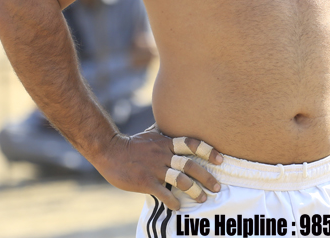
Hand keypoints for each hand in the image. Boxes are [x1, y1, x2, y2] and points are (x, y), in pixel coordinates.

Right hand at [91, 126, 223, 210]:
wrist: (109, 151)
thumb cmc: (132, 144)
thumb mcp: (150, 134)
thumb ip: (165, 133)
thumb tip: (175, 124)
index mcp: (165, 143)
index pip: (191, 144)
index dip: (207, 151)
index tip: (220, 160)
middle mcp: (162, 154)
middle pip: (190, 165)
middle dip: (206, 176)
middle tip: (217, 187)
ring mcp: (154, 168)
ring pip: (180, 180)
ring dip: (195, 190)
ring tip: (203, 198)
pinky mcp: (145, 181)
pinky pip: (164, 194)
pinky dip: (174, 202)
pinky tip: (178, 207)